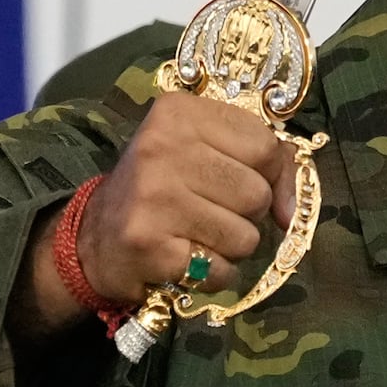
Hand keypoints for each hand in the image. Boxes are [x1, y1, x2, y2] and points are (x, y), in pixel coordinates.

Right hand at [17, 90, 299, 336]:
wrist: (94, 237)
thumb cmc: (162, 188)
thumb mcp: (205, 151)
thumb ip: (262, 162)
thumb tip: (292, 211)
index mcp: (179, 113)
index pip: (264, 144)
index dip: (268, 172)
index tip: (241, 179)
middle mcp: (162, 147)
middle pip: (256, 193)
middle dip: (247, 213)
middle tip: (210, 211)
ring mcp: (154, 197)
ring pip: (245, 236)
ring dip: (231, 246)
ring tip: (197, 234)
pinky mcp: (150, 245)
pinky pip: (222, 270)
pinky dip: (214, 273)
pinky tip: (185, 258)